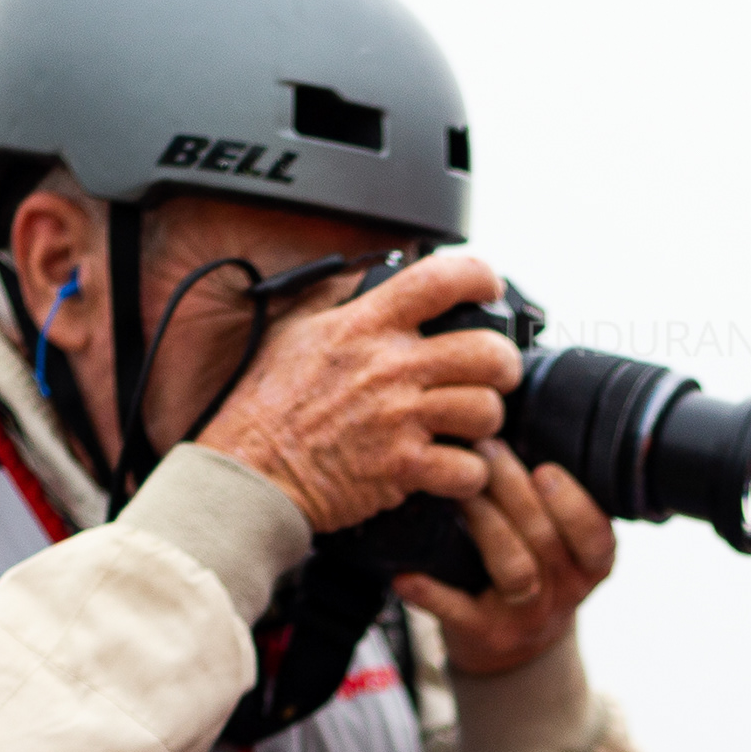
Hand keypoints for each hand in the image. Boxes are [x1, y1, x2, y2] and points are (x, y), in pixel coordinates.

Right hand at [200, 252, 520, 533]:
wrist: (249, 472)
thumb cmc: (266, 406)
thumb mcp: (295, 331)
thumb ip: (338, 302)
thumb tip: (366, 279)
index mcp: (365, 325)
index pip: (439, 280)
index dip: (480, 277)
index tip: (489, 288)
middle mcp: (390, 367)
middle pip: (487, 352)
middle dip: (502, 365)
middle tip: (492, 375)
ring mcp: (400, 419)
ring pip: (486, 411)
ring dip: (485, 422)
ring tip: (467, 426)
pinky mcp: (403, 468)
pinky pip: (469, 469)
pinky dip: (469, 474)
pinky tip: (452, 468)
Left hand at [396, 438, 616, 676]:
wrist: (511, 646)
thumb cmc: (531, 566)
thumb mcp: (559, 541)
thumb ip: (550, 498)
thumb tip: (516, 414)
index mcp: (590, 565)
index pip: (596, 536)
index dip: (573, 504)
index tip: (544, 469)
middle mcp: (565, 593)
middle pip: (546, 541)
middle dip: (514, 491)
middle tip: (484, 448)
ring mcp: (527, 618)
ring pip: (515, 571)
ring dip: (485, 526)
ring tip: (456, 492)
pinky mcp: (486, 635)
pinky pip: (460, 613)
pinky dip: (432, 593)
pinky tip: (405, 574)